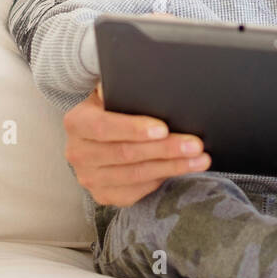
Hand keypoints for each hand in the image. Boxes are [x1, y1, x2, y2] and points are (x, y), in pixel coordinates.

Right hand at [63, 83, 210, 206]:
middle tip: (194, 144)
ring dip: (171, 167)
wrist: (96, 136)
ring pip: (136, 175)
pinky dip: (162, 179)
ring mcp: (89, 178)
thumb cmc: (111, 109)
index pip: (104, 127)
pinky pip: (137, 190)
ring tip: (199, 159)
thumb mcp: (112, 93)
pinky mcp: (103, 195)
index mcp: (77, 123)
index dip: (134, 129)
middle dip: (164, 149)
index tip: (163, 129)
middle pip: (125, 154)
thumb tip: (144, 82)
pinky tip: (182, 169)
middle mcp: (77, 153)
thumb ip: (123, 88)